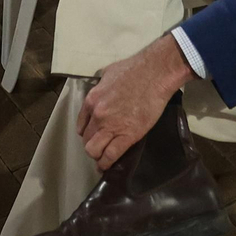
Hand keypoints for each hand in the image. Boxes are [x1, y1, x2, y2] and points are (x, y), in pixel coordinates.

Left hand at [77, 36, 196, 170]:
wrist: (154, 73)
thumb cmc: (134, 69)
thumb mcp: (108, 73)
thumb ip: (101, 85)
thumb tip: (102, 88)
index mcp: (92, 100)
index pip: (81, 125)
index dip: (87, 133)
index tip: (93, 135)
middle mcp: (97, 116)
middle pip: (86, 139)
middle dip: (92, 145)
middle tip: (101, 146)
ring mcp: (111, 126)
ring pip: (94, 151)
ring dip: (97, 156)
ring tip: (103, 157)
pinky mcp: (128, 135)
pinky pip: (111, 156)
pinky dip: (107, 163)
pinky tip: (106, 166)